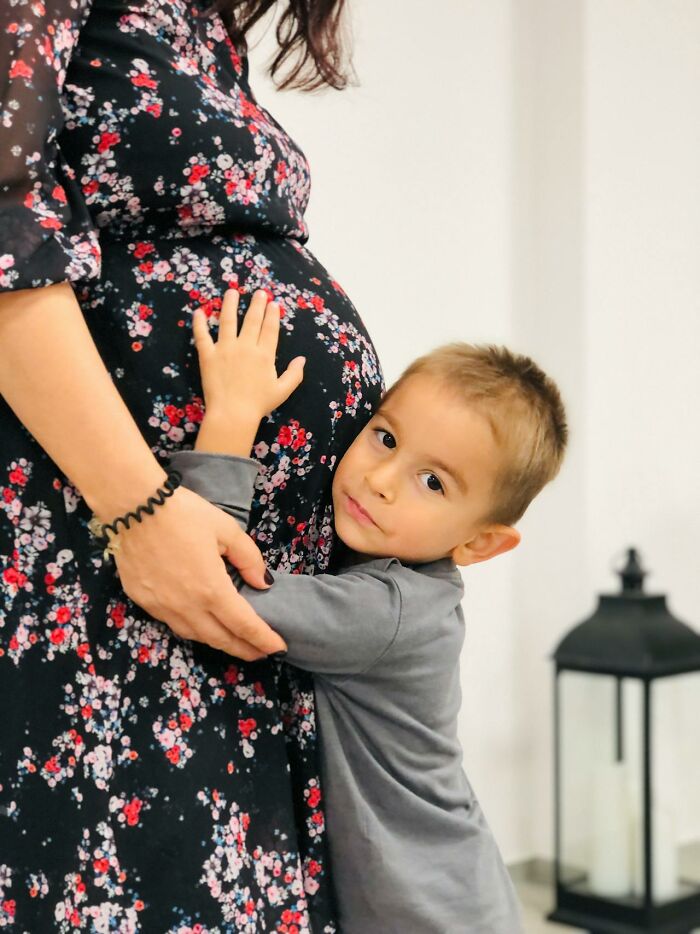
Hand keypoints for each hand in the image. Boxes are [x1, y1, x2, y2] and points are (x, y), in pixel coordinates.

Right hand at [111, 484, 286, 659]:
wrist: (133, 506)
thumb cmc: (183, 514)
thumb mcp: (226, 529)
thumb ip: (249, 559)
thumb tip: (263, 583)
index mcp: (212, 590)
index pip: (244, 626)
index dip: (264, 640)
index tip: (279, 647)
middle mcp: (187, 607)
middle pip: (221, 639)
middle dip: (245, 649)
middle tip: (261, 652)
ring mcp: (162, 608)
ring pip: (196, 636)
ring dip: (219, 642)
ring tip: (235, 642)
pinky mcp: (144, 602)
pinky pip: (174, 624)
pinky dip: (194, 630)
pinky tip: (202, 624)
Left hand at [193, 289, 305, 425]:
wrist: (233, 414)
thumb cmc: (258, 405)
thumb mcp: (282, 391)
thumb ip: (294, 374)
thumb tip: (302, 359)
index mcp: (265, 355)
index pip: (270, 329)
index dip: (272, 315)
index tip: (273, 304)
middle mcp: (246, 347)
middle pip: (252, 320)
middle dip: (257, 304)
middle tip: (259, 292)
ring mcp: (225, 349)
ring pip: (227, 321)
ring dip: (230, 304)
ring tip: (232, 292)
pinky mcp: (208, 356)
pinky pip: (202, 336)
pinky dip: (199, 323)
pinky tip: (199, 311)